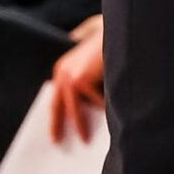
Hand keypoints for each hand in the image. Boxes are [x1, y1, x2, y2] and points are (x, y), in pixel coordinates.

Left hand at [47, 28, 105, 143]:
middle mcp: (61, 72)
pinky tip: (115, 96)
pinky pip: (97, 103)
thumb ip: (85, 81)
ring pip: (75, 110)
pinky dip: (106, 103)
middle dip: (57, 126)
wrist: (119, 31)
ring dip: (81, 126)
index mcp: (62, 69)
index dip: (55, 116)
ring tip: (86, 141)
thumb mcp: (92, 66)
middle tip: (57, 142)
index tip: (54, 132)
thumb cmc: (110, 47)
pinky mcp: (80, 81)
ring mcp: (69, 77)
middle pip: (58, 107)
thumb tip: (82, 109)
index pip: (55, 98)